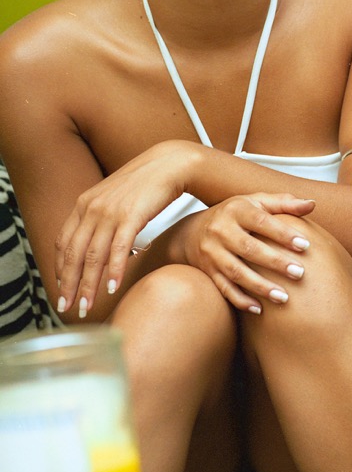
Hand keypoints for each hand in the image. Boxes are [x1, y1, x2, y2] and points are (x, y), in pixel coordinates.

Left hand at [54, 140, 198, 317]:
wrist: (170, 164)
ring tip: (89, 304)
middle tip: (68, 307)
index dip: (60, 270)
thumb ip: (100, 217)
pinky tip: (112, 287)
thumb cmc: (146, 184)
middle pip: (74, 254)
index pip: (63, 243)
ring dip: (89, 284)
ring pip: (93, 256)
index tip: (62, 290)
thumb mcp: (114, 198)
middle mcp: (92, 208)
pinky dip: (114, 271)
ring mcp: (111, 212)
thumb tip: (95, 243)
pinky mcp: (131, 216)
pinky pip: (118, 249)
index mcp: (84, 204)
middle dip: (69, 285)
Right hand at [175, 194, 317, 313]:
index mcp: (237, 211)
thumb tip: (312, 205)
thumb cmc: (237, 214)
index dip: (283, 234)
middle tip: (299, 273)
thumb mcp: (257, 201)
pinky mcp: (208, 271)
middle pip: (249, 248)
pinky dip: (240, 300)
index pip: (262, 222)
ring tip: (283, 297)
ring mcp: (212, 253)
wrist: (192, 231)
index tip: (305, 245)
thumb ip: (284, 203)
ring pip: (236, 272)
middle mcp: (221, 231)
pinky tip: (259, 309)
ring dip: (260, 286)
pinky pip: (223, 288)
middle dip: (275, 262)